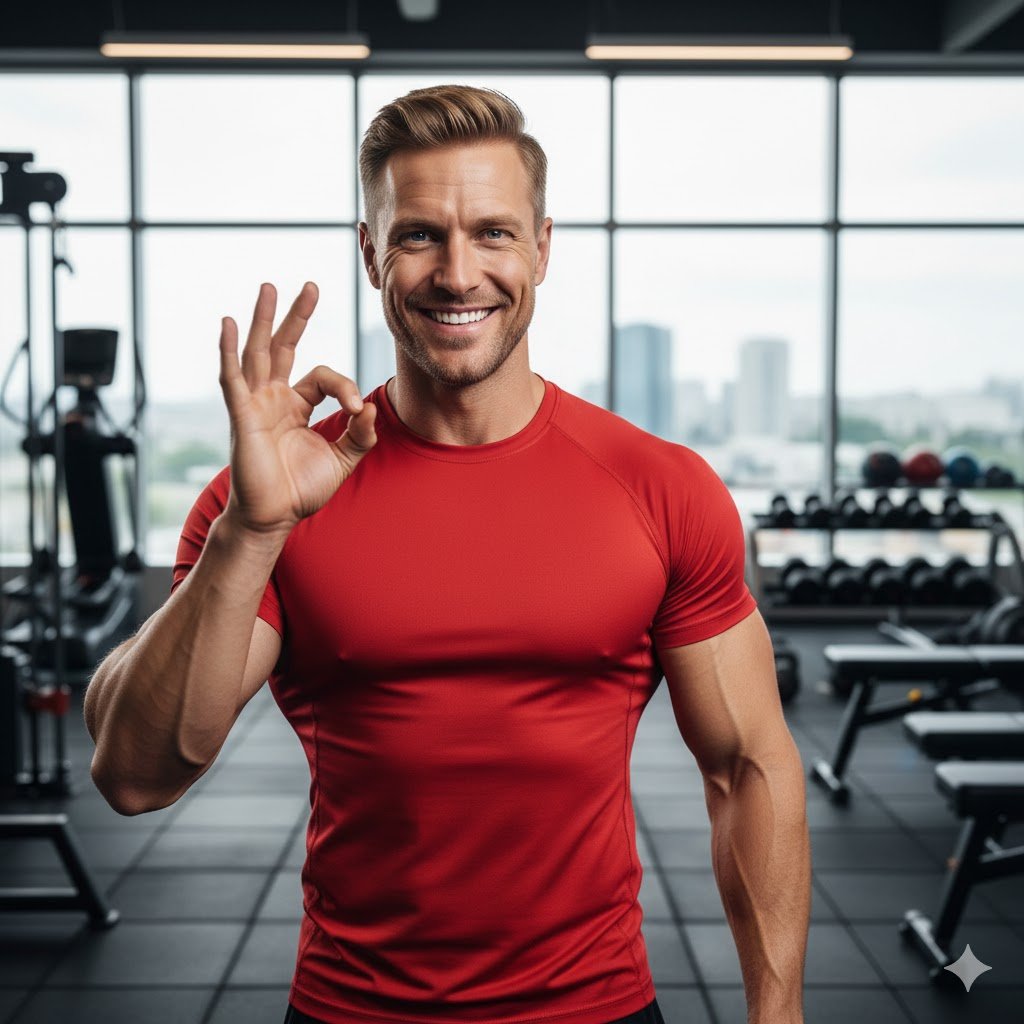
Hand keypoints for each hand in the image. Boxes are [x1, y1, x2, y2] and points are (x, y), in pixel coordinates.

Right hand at [218, 281, 376, 537]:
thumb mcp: (342, 459)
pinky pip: (232, 378)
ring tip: (269, 288)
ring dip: (263, 320)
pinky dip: (228, 351)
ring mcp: (254, 404)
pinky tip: (227, 324)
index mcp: (296, 405)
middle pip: (284, 346)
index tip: (358, 410)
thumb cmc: (301, 490)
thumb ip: (360, 435)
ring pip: (259, 353)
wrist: (275, 518)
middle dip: (297, 316)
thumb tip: (371, 409)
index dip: (345, 387)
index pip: (323, 377)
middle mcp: (273, 398)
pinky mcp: (241, 416)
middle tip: (311, 286)